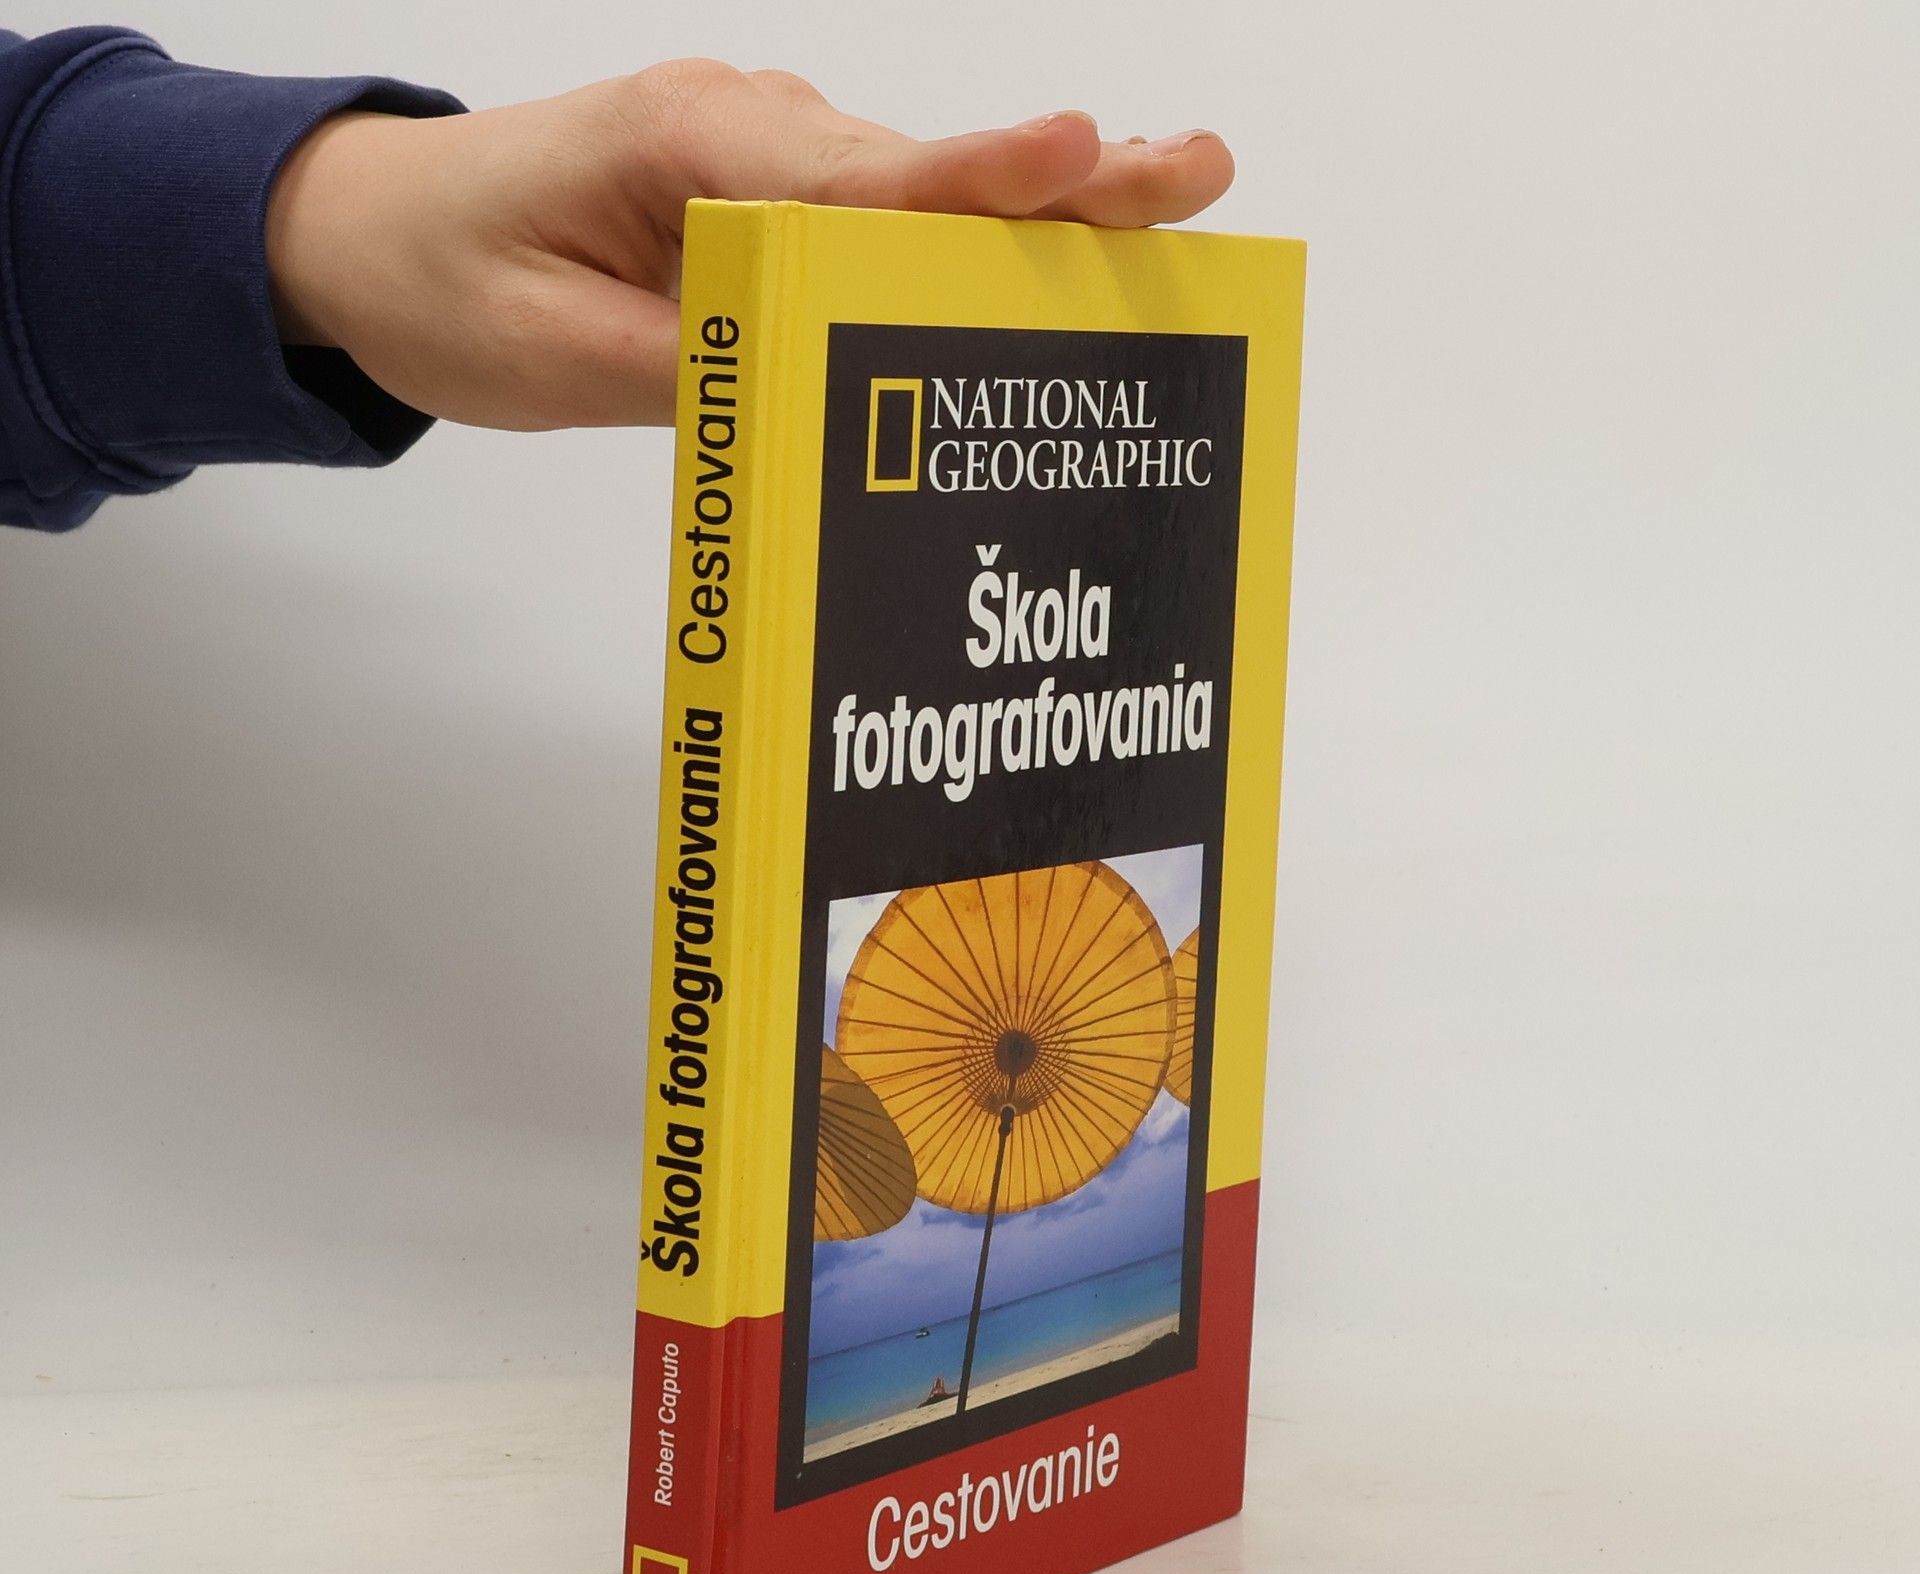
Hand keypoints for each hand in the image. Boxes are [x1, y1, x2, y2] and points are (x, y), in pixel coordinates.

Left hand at [265, 62, 1233, 431]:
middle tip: (1192, 171)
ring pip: (918, 195)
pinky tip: (1049, 270)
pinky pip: (882, 222)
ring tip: (1163, 221)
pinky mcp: (771, 199)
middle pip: (922, 169)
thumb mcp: (557, 355)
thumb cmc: (449, 279)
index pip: (854, 176)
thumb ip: (697, 364)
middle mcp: (745, 128)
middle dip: (1063, 181)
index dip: (976, 181)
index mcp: (684, 144)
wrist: (373, 236)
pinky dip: (965, 248)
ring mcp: (766, 157)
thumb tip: (821, 393)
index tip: (1080, 157)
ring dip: (1036, 217)